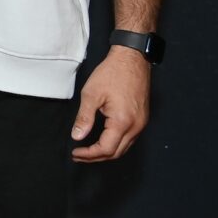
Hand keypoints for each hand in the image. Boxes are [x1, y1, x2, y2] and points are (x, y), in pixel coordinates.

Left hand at [71, 47, 151, 161]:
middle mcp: (136, 126)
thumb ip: (84, 118)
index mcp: (123, 122)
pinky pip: (129, 138)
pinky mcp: (142, 118)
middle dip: (96, 157)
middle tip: (79, 155)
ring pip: (124, 147)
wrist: (132, 60)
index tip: (75, 153)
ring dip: (106, 152)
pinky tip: (103, 139)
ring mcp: (141, 123)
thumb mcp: (91, 94)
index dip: (89, 154)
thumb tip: (77, 136)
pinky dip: (115, 143)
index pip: (106, 149)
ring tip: (88, 150)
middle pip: (116, 153)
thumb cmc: (113, 73)